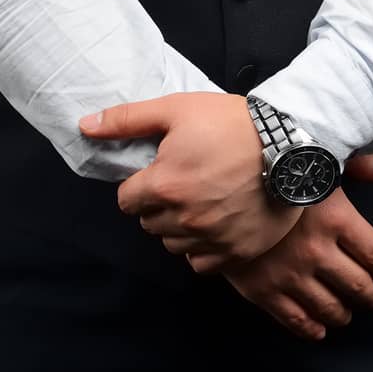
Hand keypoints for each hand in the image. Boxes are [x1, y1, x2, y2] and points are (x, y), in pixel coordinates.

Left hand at [79, 92, 302, 264]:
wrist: (288, 143)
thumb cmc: (230, 122)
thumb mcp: (176, 109)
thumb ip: (127, 120)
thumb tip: (84, 126)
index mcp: (163, 185)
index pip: (127, 201)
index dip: (141, 184)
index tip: (162, 171)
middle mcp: (183, 218)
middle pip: (149, 223)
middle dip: (159, 204)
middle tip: (186, 180)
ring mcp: (210, 239)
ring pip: (173, 244)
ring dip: (180, 226)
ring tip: (202, 199)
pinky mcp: (234, 253)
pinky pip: (200, 262)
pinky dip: (202, 247)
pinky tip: (216, 221)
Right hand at [200, 160, 372, 342]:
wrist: (219, 182)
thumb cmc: (275, 166)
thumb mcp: (319, 158)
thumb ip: (357, 165)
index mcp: (336, 218)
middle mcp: (317, 251)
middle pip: (359, 287)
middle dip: (371, 295)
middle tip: (372, 295)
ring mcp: (290, 274)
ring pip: (332, 308)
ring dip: (345, 313)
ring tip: (346, 310)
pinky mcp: (263, 291)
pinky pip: (296, 321)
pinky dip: (313, 329)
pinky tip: (319, 327)